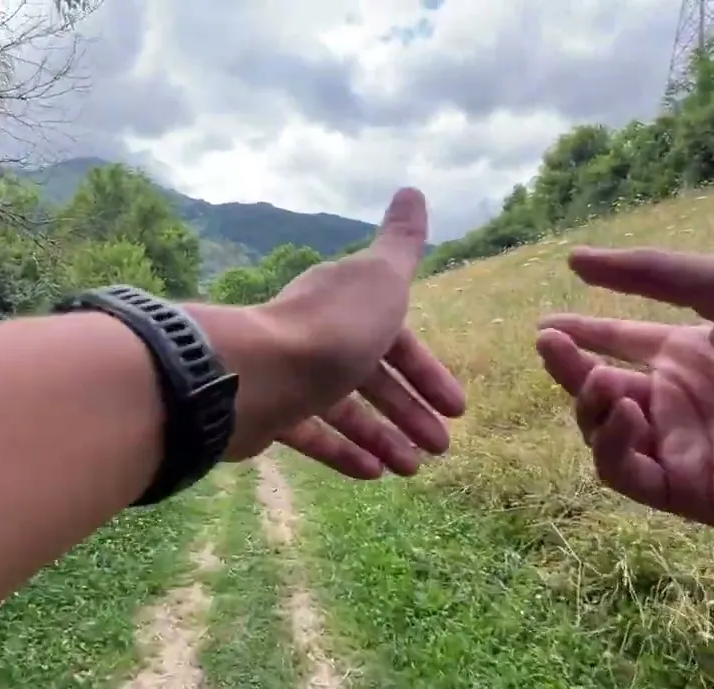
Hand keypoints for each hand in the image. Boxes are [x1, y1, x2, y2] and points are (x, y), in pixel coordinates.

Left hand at [193, 188, 465, 478]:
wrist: (256, 374)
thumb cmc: (331, 328)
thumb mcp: (380, 279)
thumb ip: (402, 243)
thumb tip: (412, 189)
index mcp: (347, 305)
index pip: (398, 339)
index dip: (428, 372)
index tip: (457, 408)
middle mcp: (320, 336)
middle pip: (373, 377)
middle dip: (410, 411)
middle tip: (441, 448)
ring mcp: (294, 375)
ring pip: (346, 410)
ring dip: (384, 438)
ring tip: (411, 469)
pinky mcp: (272, 412)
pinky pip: (313, 434)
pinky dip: (343, 453)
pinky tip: (373, 474)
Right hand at [537, 246, 713, 547]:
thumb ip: (654, 273)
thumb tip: (573, 258)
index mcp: (697, 350)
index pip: (622, 341)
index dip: (581, 334)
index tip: (544, 324)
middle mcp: (685, 401)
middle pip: (601, 389)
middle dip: (569, 368)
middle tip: (551, 343)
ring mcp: (686, 448)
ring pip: (605, 435)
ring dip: (590, 408)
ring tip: (605, 384)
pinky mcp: (693, 493)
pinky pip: (629, 477)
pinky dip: (614, 449)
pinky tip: (631, 417)